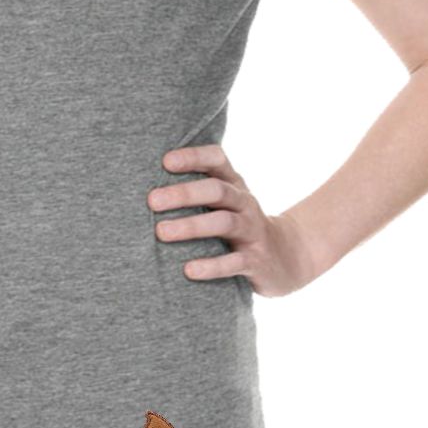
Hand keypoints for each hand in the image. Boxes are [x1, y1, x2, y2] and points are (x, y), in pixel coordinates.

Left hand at [148, 143, 319, 297]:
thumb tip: (140, 183)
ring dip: (191, 226)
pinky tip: (188, 270)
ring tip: (161, 233)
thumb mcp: (224, 202)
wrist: (287, 257)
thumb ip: (195, 190)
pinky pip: (234, 262)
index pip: (216, 159)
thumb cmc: (239, 224)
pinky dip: (211, 266)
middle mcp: (244, 202)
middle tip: (152, 200)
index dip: (193, 157)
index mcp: (233, 184)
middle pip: (216, 190)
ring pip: (223, 222)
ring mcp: (252, 231)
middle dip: (183, 193)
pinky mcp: (256, 261)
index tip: (165, 161)